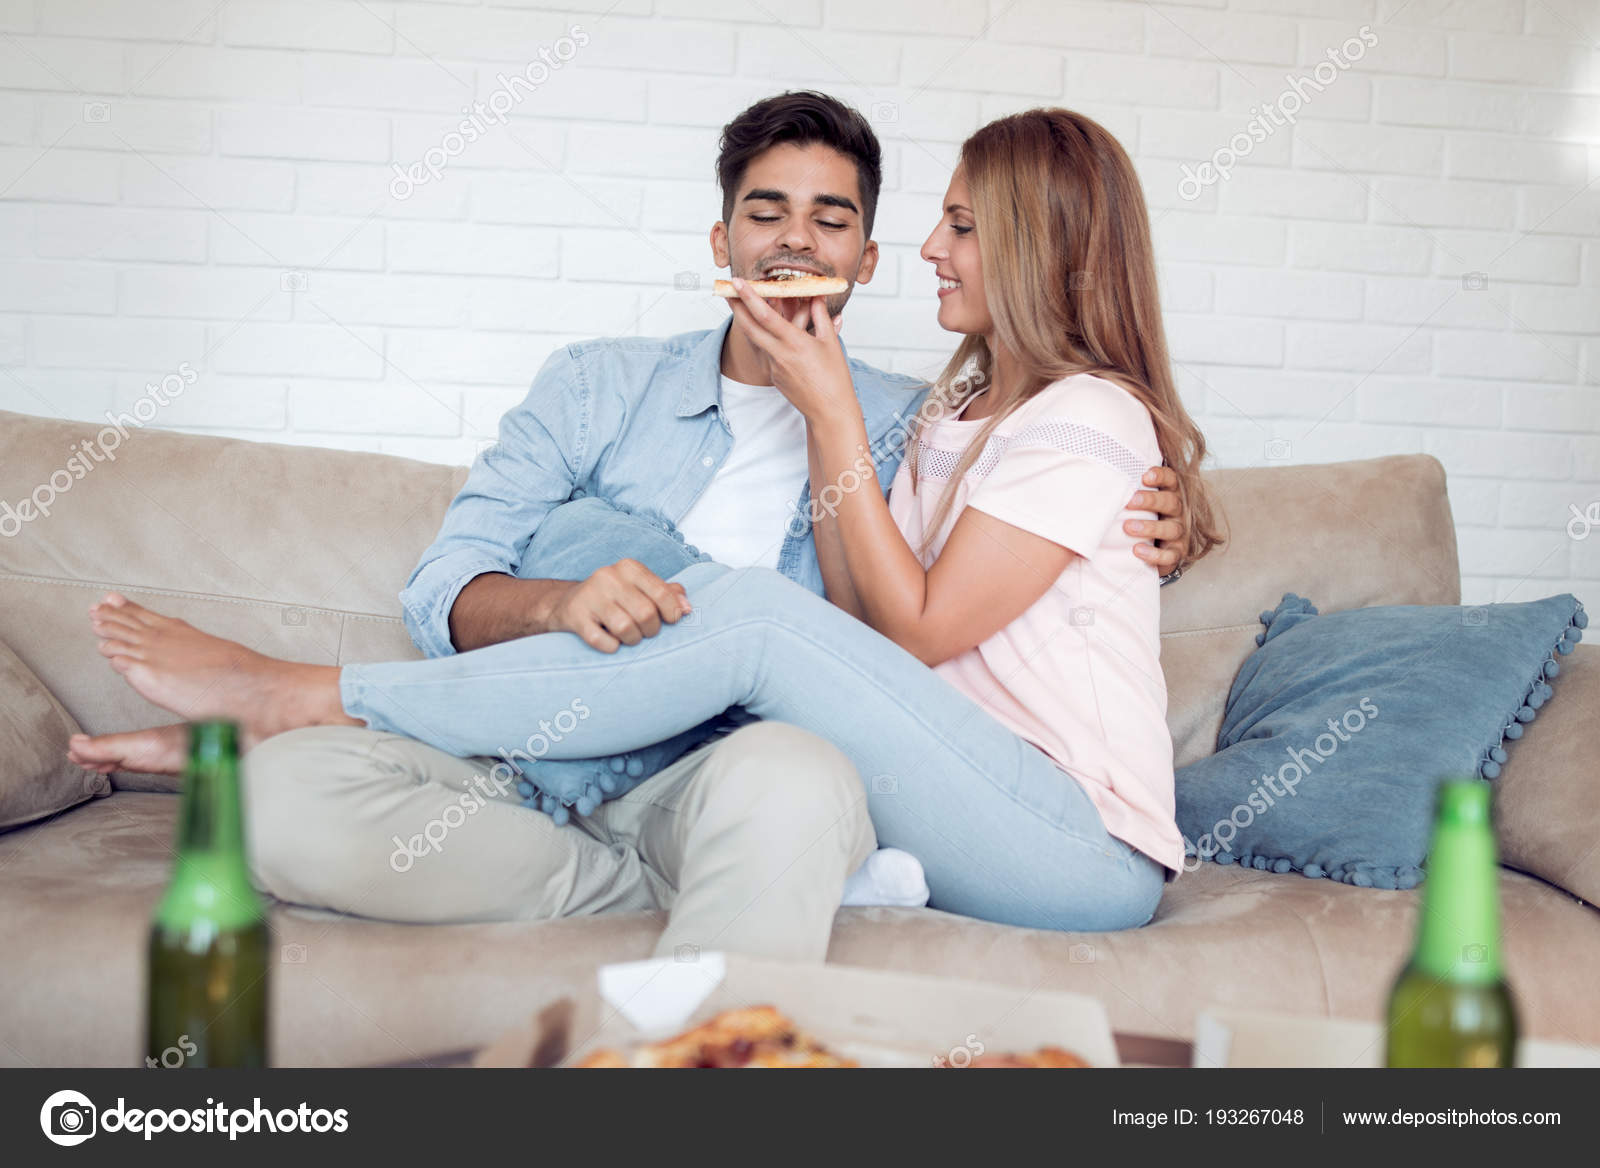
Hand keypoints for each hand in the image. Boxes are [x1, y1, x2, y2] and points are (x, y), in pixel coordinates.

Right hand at [546, 559, 689, 652]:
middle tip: (645, 631)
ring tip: (629, 637)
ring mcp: (590, 596)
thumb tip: (687, 608)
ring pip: (625, 628)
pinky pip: (602, 641)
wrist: (568, 603)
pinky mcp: (575, 616)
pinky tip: (610, 641)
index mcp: (629, 567)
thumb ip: (668, 594)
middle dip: (651, 630)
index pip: (662, 593)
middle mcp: (608, 577)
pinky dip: (611, 647)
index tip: (669, 621)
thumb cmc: (615, 598)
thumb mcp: (641, 588)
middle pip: (646, 613)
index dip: (671, 613)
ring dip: (632, 640)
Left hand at [725, 278, 858, 426]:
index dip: (749, 297)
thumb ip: (821, 316)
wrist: (829, 410)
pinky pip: (767, 353)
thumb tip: (817, 297)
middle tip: (727, 291)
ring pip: (756, 340)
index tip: (738, 282)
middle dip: (736, 307)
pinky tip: (768, 333)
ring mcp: (774, 366)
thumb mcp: (830, 342)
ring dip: (747, 322)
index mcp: (794, 343)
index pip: (765, 315)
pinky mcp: (773, 376)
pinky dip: (765, 339)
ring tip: (743, 307)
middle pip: (749, 327)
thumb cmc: (835, 378)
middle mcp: (779, 354)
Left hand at [1125, 465, 1186, 572]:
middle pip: (1171, 502)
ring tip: (1128, 527)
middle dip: (1151, 500)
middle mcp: (1177, 512)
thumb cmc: (1139, 516)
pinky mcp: (1177, 553)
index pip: (1170, 479)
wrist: (1153, 549)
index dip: (1161, 476)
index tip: (1145, 477)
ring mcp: (1179, 533)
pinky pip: (1170, 555)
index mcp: (1169, 494)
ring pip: (1171, 529)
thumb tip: (1089, 473)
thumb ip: (1123, 489)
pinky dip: (1155, 554)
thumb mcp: (1135, 501)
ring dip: (1150, 527)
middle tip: (1131, 502)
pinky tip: (1138, 550)